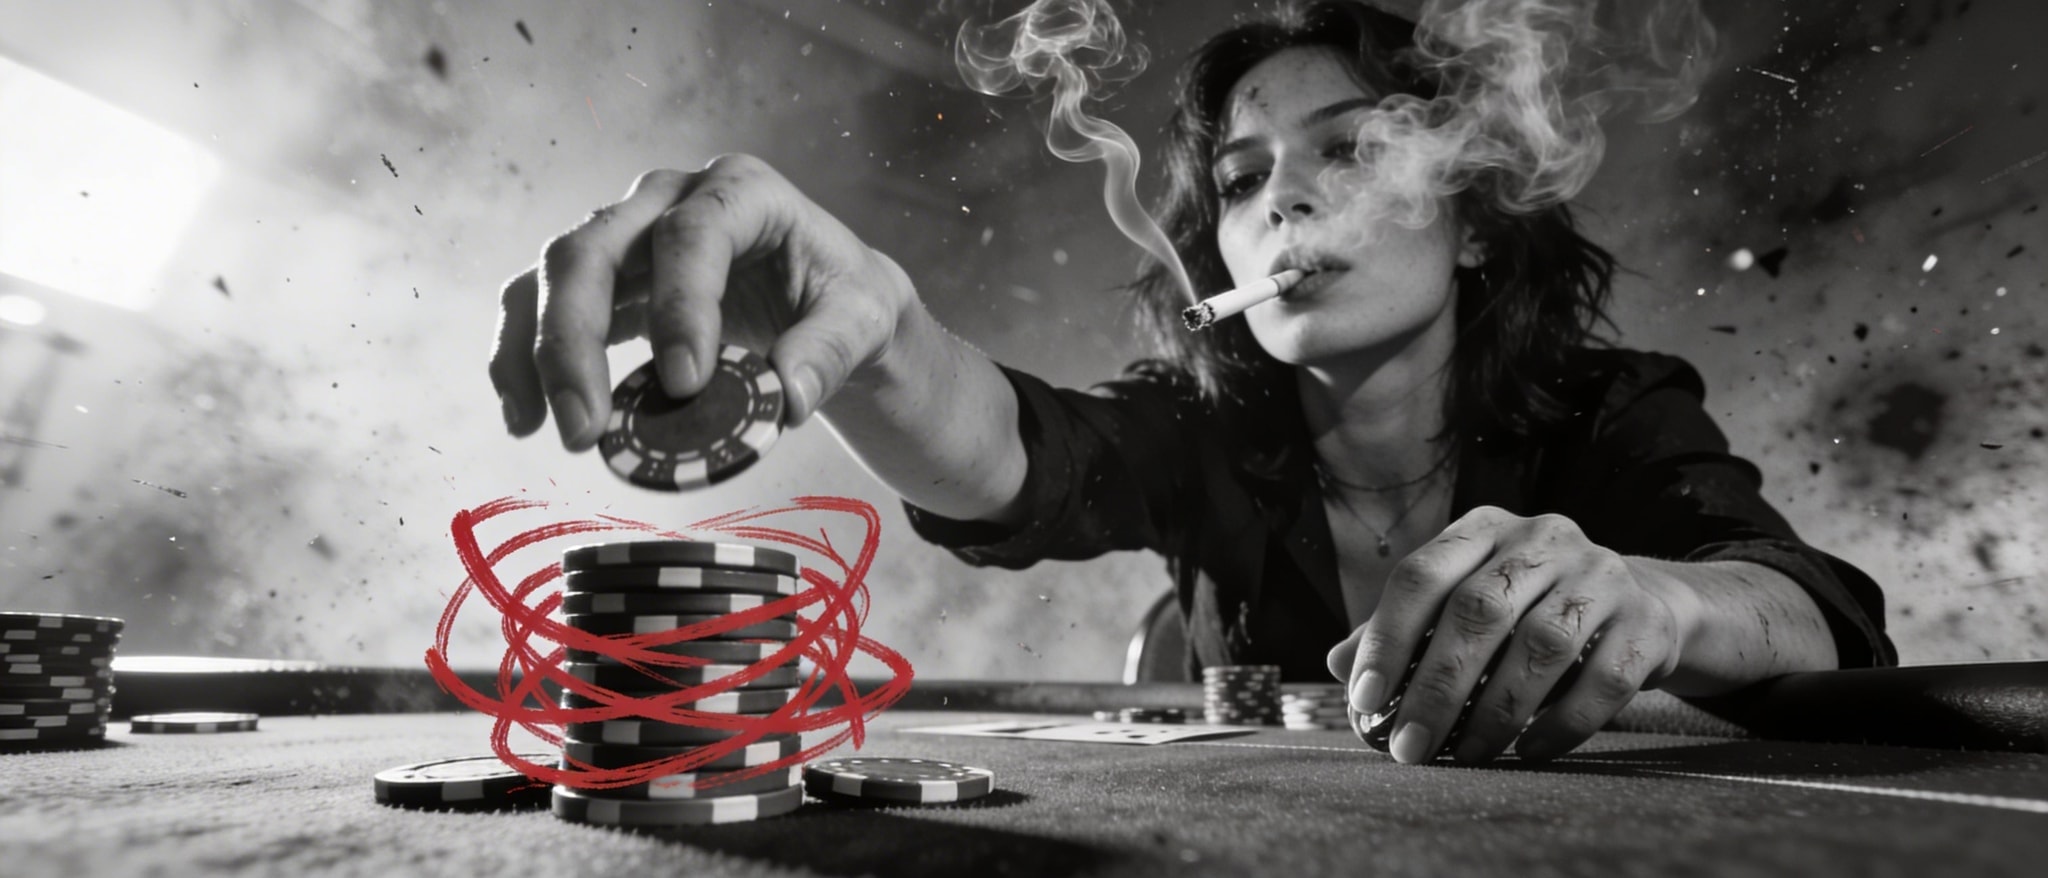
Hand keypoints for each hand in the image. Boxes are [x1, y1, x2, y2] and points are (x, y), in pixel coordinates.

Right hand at [489, 155, 915, 448]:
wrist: (824, 296)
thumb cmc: (842, 297)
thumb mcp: (865, 319)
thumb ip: (829, 353)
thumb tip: (784, 400)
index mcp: (742, 191)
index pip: (693, 235)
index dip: (681, 307)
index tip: (685, 385)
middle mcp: (670, 197)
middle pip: (595, 247)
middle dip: (576, 339)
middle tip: (587, 429)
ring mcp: (627, 231)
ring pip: (554, 273)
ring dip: (538, 353)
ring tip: (551, 430)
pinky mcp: (602, 276)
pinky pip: (538, 303)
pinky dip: (521, 358)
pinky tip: (524, 419)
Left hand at [1325, 506, 1696, 763]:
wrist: (1641, 603)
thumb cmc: (1528, 608)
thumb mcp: (1464, 600)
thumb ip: (1403, 629)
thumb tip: (1336, 665)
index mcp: (1484, 529)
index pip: (1421, 575)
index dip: (1387, 638)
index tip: (1364, 699)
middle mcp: (1543, 538)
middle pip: (1478, 611)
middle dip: (1437, 688)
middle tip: (1410, 747)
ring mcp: (1601, 573)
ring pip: (1542, 645)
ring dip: (1497, 711)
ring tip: (1466, 754)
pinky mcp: (1646, 620)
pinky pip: (1603, 680)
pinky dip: (1561, 723)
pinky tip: (1527, 751)